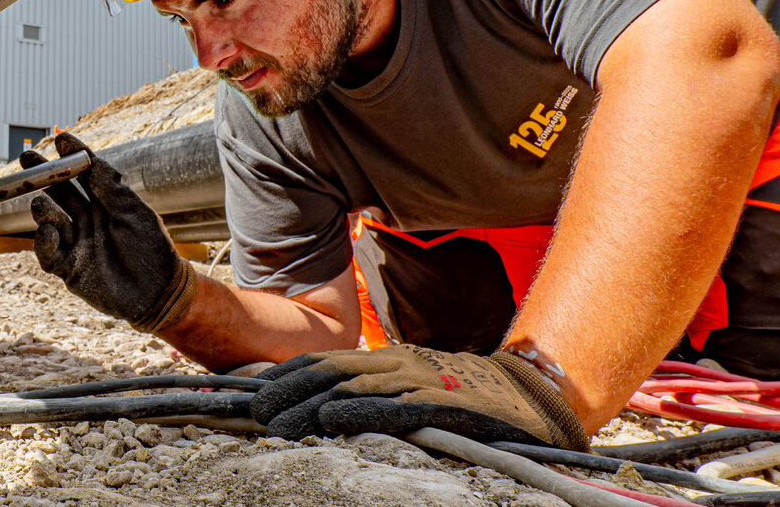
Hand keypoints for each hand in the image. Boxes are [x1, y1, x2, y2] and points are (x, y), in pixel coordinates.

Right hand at [26, 133, 196, 332]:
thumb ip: (112, 190)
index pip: (85, 175)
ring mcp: (78, 244)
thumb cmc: (153, 252)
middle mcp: (89, 220)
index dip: (72, 157)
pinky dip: (43, 241)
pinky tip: (48, 232)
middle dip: (43, 176)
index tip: (60, 139)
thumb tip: (93, 161)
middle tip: (26, 159)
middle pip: (61, 192)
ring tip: (40, 202)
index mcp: (107, 204)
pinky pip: (48, 253)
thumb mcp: (136, 215)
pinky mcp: (70, 269)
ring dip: (42, 209)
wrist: (158, 296)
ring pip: (51, 220)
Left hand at [249, 344, 587, 449]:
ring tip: (277, 422)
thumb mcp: (410, 388)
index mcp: (387, 358)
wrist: (525, 397)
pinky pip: (393, 406)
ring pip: (352, 386)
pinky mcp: (439, 403)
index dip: (286, 375)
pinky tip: (333, 417)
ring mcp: (417, 380)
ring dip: (309, 405)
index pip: (324, 360)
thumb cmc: (462, 396)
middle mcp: (397, 362)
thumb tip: (325, 409)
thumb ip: (372, 393)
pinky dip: (360, 410)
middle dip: (287, 391)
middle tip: (255, 412)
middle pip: (329, 372)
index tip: (254, 393)